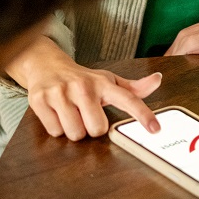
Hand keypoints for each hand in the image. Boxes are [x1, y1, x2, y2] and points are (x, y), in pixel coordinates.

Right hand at [7, 36, 161, 139]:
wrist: (47, 65)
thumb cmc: (82, 80)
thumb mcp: (108, 81)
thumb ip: (134, 88)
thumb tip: (158, 80)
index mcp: (103, 83)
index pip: (128, 99)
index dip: (143, 115)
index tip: (156, 129)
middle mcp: (83, 86)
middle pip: (97, 129)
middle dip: (92, 128)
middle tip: (86, 114)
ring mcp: (60, 92)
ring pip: (75, 133)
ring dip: (74, 130)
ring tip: (71, 114)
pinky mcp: (40, 100)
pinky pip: (55, 132)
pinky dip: (57, 128)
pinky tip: (57, 113)